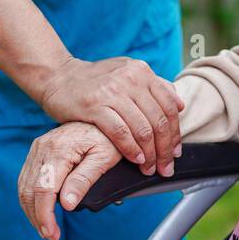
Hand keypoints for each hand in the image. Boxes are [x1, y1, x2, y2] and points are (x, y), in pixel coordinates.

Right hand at [18, 122, 121, 239]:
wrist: (103, 113)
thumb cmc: (108, 136)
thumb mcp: (104, 158)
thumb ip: (84, 180)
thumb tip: (67, 204)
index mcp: (58, 150)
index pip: (43, 190)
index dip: (44, 215)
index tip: (51, 233)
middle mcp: (42, 148)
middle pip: (29, 190)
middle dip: (36, 217)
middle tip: (50, 235)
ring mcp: (38, 148)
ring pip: (24, 186)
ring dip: (32, 210)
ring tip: (46, 228)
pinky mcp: (38, 151)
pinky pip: (27, 179)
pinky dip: (31, 198)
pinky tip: (41, 210)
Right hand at [38, 56, 183, 176]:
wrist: (58, 76)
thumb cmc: (95, 79)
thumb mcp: (127, 73)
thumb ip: (154, 86)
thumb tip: (180, 104)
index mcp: (142, 71)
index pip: (169, 107)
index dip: (175, 133)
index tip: (176, 152)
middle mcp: (130, 79)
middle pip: (158, 121)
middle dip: (165, 149)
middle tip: (166, 167)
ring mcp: (112, 92)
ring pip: (142, 129)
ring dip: (149, 154)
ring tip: (150, 168)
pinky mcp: (94, 106)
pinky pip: (120, 133)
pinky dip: (131, 150)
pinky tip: (135, 160)